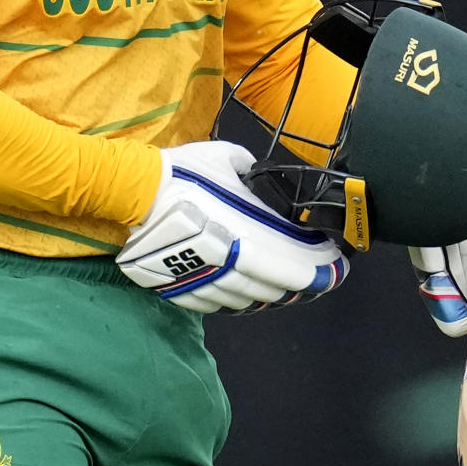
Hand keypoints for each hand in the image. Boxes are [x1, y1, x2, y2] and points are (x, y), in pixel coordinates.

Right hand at [116, 140, 349, 313]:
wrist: (132, 191)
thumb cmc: (181, 172)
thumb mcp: (227, 160)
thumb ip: (253, 172)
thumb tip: (263, 178)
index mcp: (242, 237)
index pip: (289, 270)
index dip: (317, 274)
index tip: (334, 271)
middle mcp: (226, 267)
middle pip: (272, 291)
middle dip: (298, 286)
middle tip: (315, 279)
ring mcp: (202, 282)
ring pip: (246, 302)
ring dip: (267, 296)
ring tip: (282, 286)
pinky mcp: (179, 290)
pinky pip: (216, 305)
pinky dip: (234, 300)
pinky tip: (243, 291)